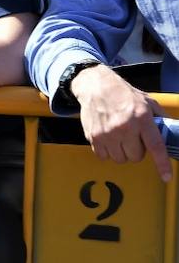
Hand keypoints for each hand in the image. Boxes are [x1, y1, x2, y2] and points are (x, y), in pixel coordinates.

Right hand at [73, 65, 171, 181]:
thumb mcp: (147, 101)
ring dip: (121, 152)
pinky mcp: (93, 136)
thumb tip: (174, 132)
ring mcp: (107, 133)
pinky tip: (107, 139)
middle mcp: (124, 127)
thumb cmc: (123, 93)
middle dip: (136, 150)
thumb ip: (161, 118)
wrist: (95, 85)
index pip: (156, 147)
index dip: (163, 165)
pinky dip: (106, 151)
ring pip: (119, 159)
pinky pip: (103, 156)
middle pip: (135, 157)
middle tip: (132, 138)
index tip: (167, 177)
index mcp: (141, 118)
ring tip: (119, 138)